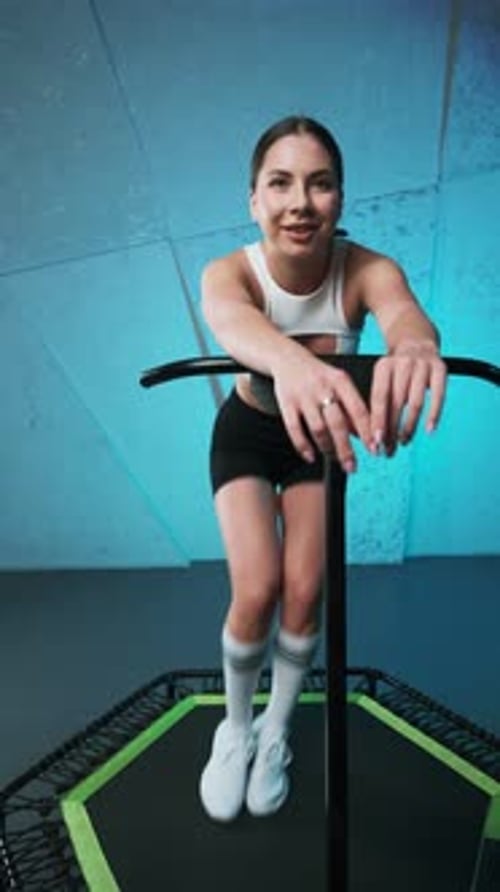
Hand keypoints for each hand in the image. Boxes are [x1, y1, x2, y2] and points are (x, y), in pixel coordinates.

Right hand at [272, 352, 373, 472]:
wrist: (287, 358)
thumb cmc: (319, 376)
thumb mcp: (339, 383)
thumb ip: (351, 406)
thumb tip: (363, 435)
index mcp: (341, 380)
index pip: (358, 410)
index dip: (367, 432)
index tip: (374, 450)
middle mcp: (322, 387)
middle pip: (338, 424)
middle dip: (346, 449)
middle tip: (352, 467)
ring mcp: (303, 396)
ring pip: (318, 429)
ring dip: (327, 449)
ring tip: (334, 459)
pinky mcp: (286, 403)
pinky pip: (295, 429)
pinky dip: (303, 446)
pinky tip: (311, 456)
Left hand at [370, 341, 446, 454]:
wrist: (416, 341)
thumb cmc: (395, 370)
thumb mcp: (382, 378)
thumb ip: (377, 401)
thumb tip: (370, 434)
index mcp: (383, 366)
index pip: (379, 398)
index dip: (377, 421)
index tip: (376, 441)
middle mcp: (402, 364)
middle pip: (396, 403)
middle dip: (392, 429)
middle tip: (388, 449)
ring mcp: (422, 365)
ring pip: (415, 402)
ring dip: (409, 426)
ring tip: (404, 441)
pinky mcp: (440, 369)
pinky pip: (439, 396)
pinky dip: (434, 414)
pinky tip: (429, 429)